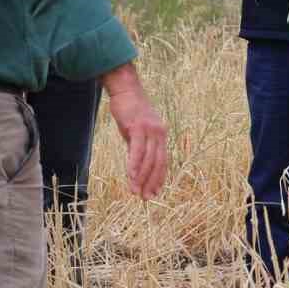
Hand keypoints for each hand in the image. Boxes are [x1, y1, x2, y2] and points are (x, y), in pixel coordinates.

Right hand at [101, 63, 168, 199]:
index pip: (163, 161)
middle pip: (158, 163)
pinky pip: (137, 150)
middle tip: (146, 198)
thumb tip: (136, 165)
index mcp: (161, 135)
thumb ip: (138, 146)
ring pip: (148, 160)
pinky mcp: (138, 127)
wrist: (125, 89)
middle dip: (152, 183)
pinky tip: (131, 176)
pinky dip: (134, 165)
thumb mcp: (136, 131)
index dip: (159, 179)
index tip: (155, 193)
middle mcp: (159, 133)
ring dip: (141, 178)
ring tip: (135, 192)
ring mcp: (150, 130)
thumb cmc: (129, 110)